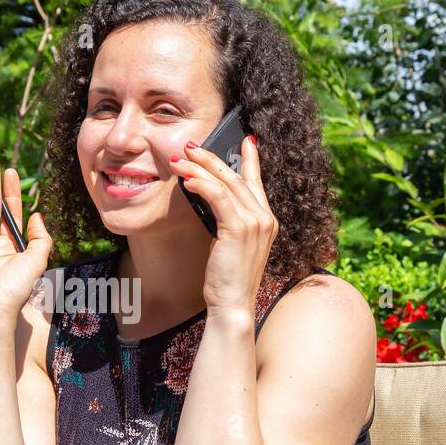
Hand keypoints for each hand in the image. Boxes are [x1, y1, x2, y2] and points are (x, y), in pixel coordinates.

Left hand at [170, 135, 277, 315]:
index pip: (257, 182)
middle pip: (236, 177)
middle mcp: (265, 218)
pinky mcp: (239, 229)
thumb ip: (227, 222)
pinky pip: (218, 197)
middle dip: (211, 158)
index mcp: (266, 221)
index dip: (252, 159)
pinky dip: (201, 185)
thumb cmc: (227, 280)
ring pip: (225, 182)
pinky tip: (187, 180)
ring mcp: (256, 223)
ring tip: (179, 159)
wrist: (233, 305)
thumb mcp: (229, 245)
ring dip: (199, 168)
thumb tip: (209, 200)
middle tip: (190, 146)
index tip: (247, 139)